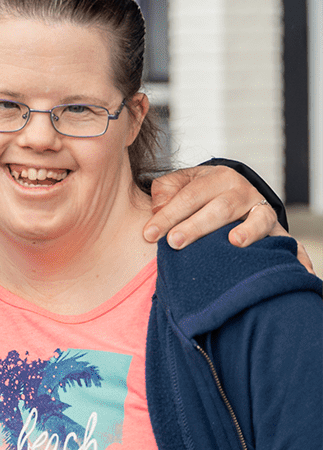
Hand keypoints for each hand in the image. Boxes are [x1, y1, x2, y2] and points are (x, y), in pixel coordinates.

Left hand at [144, 166, 312, 272]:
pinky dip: (297, 257)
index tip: (148, 234)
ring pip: (258, 220)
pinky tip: (300, 271)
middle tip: (174, 242)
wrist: (234, 190)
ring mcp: (263, 211)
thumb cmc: (199, 192)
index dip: (167, 215)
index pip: (189, 196)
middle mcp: (244, 192)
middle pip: (220, 208)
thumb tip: (157, 208)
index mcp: (217, 178)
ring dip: (249, 231)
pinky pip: (290, 244)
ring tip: (235, 243)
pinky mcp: (277, 231)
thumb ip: (165, 191)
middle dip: (196, 226)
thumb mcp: (181, 183)